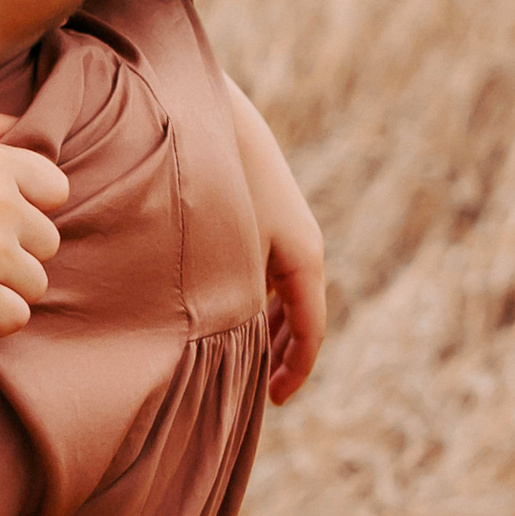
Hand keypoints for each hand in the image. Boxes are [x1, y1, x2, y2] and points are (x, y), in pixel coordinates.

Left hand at [223, 75, 326, 405]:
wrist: (203, 114)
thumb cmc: (214, 185)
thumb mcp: (227, 258)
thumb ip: (235, 306)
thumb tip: (229, 350)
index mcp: (304, 257)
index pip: (311, 329)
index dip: (295, 370)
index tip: (275, 401)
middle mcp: (301, 243)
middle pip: (300, 313)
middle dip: (280, 352)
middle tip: (258, 389)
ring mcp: (281, 226)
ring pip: (282, 290)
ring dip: (267, 324)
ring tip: (244, 358)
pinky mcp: (259, 212)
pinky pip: (265, 267)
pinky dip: (254, 296)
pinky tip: (225, 309)